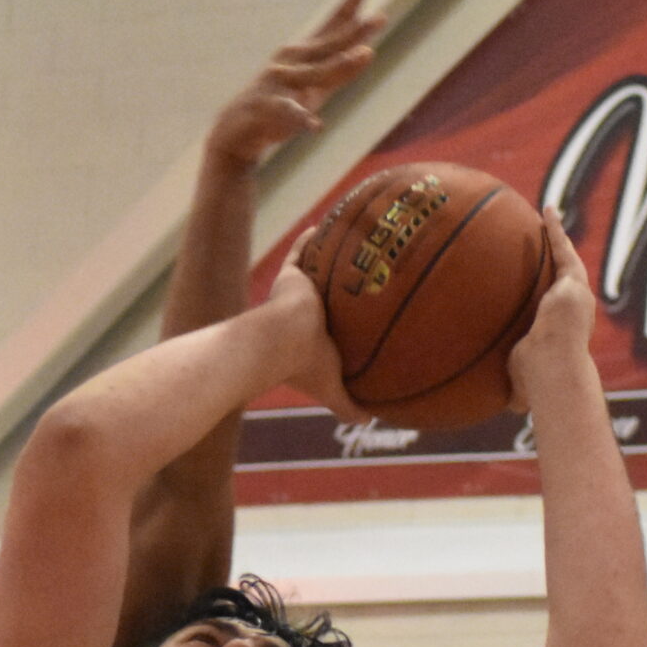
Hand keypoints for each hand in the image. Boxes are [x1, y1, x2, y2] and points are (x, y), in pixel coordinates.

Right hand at [205, 0, 384, 170]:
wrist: (236, 129)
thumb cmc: (280, 106)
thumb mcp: (316, 89)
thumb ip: (341, 72)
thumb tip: (369, 51)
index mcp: (307, 52)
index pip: (336, 20)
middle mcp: (293, 60)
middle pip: (330, 44)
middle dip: (355, 32)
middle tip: (381, 19)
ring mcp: (279, 82)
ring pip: (315, 74)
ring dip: (340, 66)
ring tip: (364, 55)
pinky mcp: (266, 107)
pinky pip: (287, 112)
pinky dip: (300, 118)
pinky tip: (314, 124)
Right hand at [266, 247, 362, 421]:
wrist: (278, 342)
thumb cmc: (304, 366)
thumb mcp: (332, 388)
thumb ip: (347, 405)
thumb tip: (368, 422)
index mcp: (312, 336)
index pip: (331, 326)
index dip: (343, 320)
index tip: (361, 311)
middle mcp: (304, 313)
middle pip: (326, 295)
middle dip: (339, 286)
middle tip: (364, 273)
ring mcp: (296, 292)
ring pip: (316, 271)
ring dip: (329, 258)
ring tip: (352, 243)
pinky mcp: (291, 275)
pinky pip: (302, 251)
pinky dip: (311, 239)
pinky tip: (328, 224)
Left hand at [505, 212, 596, 415]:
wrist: (554, 370)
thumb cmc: (539, 384)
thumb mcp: (524, 382)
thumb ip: (519, 386)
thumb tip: (510, 407)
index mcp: (565, 331)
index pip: (557, 309)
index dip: (552, 296)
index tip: (545, 289)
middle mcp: (576, 310)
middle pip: (567, 278)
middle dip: (559, 259)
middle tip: (550, 242)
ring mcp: (576, 295)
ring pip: (566, 260)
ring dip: (558, 239)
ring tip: (547, 218)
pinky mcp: (572, 282)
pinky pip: (561, 249)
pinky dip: (555, 230)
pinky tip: (546, 210)